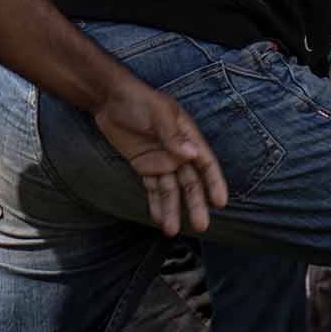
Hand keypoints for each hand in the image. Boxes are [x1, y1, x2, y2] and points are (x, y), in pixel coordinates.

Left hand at [91, 80, 226, 235]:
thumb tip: (192, 155)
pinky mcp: (144, 167)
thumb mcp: (159, 114)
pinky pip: (152, 189)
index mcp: (189, 139)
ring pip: (170, 191)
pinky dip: (155, 204)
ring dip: (172, 210)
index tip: (220, 202)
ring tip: (172, 231)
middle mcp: (179, 154)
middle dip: (195, 205)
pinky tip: (158, 219)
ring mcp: (161, 162)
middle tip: (201, 227)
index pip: (206, 165)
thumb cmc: (140, 101)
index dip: (215, 183)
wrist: (110, 100)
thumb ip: (174, 136)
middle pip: (191, 184)